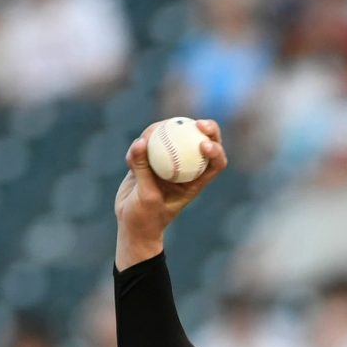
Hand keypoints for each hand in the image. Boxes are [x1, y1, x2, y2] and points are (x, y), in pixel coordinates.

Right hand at [115, 118, 227, 267]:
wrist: (130, 224)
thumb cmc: (146, 218)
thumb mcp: (147, 197)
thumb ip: (144, 170)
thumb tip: (140, 142)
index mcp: (196, 182)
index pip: (216, 163)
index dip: (216, 150)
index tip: (204, 144)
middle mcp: (186, 168)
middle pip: (202, 142)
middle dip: (205, 128)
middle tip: (195, 123)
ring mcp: (169, 162)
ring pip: (176, 137)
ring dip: (168, 128)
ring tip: (154, 130)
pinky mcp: (151, 159)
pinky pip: (150, 143)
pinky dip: (144, 141)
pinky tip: (138, 143)